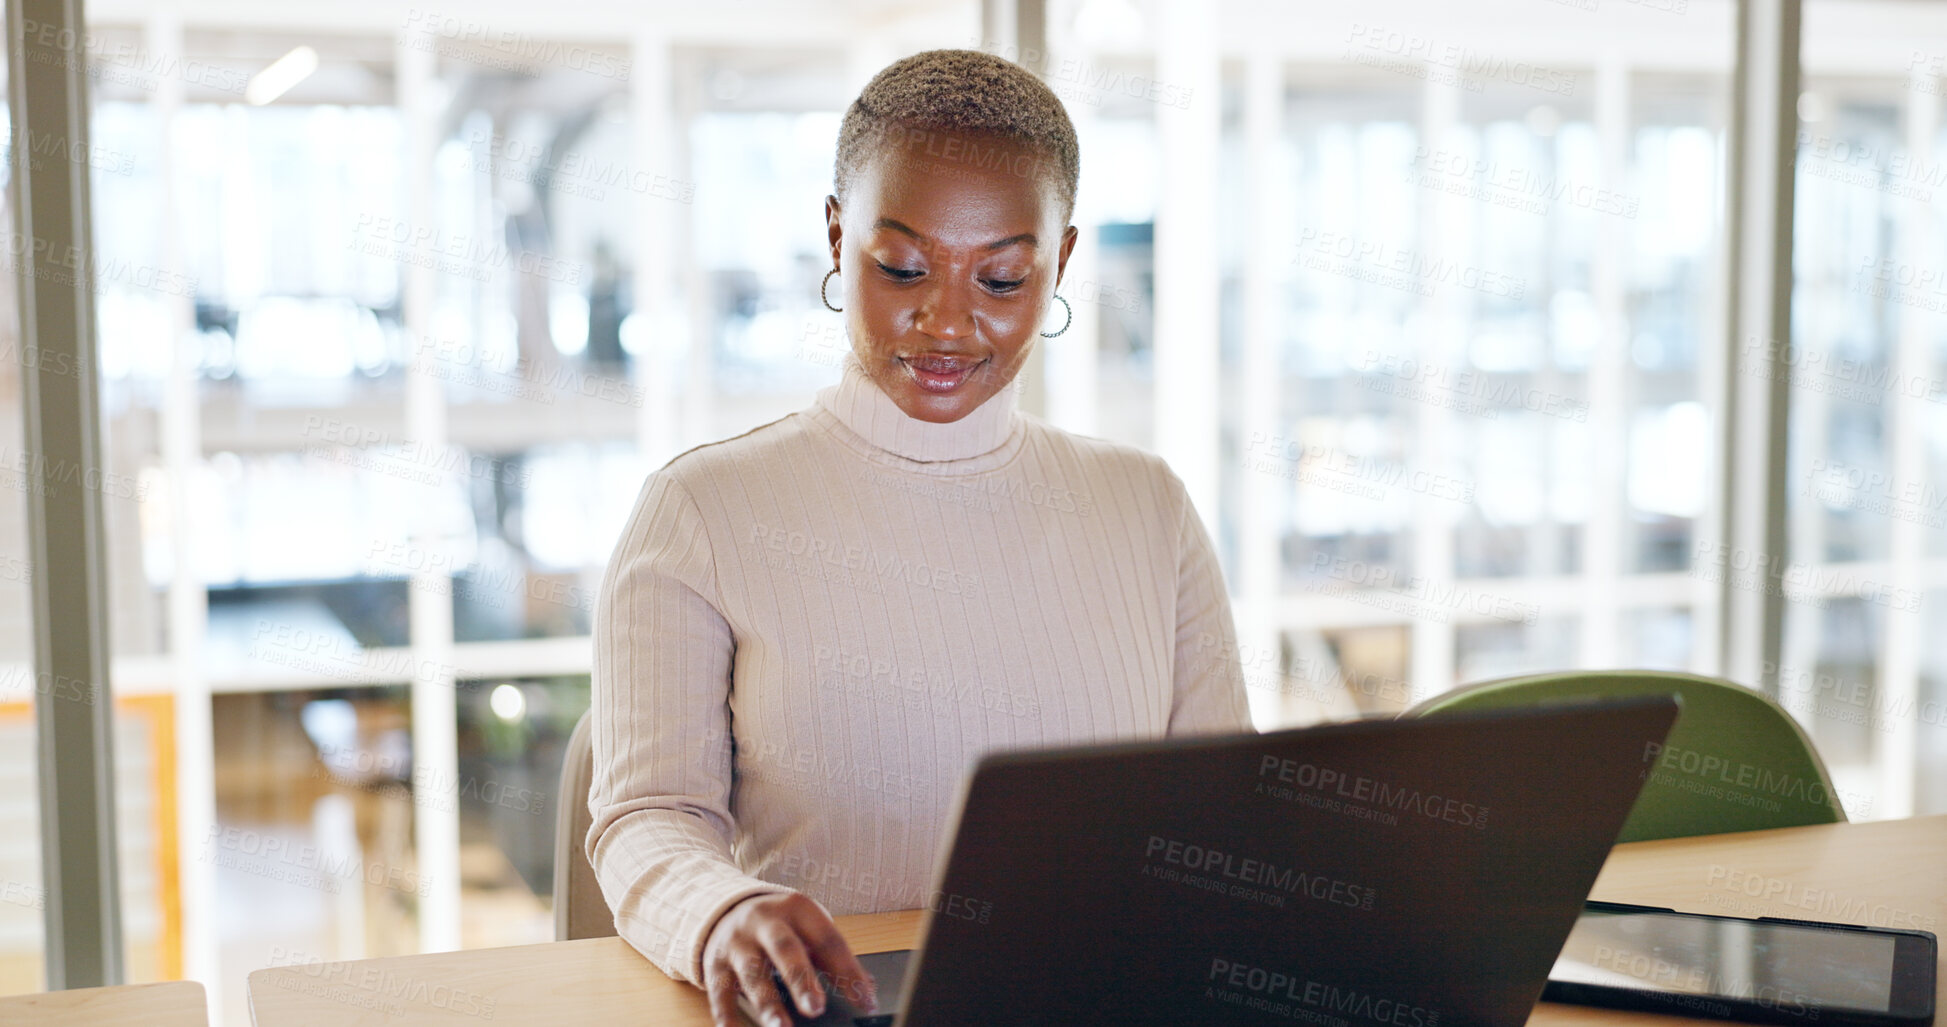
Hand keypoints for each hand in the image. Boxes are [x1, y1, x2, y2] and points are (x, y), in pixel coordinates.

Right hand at [702, 891, 876, 1026]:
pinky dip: (726, 1014)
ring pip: (752, 972)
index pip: (828, 940)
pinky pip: (719, 990)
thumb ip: (832, 957)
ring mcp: (738, 942)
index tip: (865, 1002)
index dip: (848, 972)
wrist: (728, 909)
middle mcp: (765, 922)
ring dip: (767, 1003)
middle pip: (785, 948)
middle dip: (801, 980)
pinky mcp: (715, 963)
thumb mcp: (808, 929)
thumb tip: (866, 989)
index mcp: (798, 909)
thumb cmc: (780, 926)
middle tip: (816, 1008)